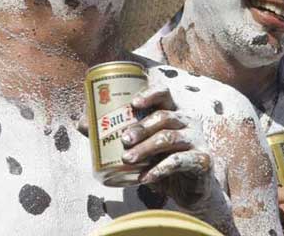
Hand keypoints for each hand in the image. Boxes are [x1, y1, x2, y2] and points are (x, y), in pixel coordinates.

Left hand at [121, 83, 212, 206]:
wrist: (191, 190)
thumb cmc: (162, 160)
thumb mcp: (141, 146)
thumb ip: (116, 134)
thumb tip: (82, 123)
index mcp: (173, 110)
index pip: (164, 93)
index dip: (150, 94)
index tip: (133, 103)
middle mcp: (187, 120)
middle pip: (164, 116)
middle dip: (141, 127)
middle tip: (123, 140)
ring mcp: (196, 139)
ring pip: (169, 138)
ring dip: (146, 148)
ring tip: (128, 159)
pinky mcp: (202, 160)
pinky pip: (179, 161)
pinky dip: (159, 169)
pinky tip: (145, 177)